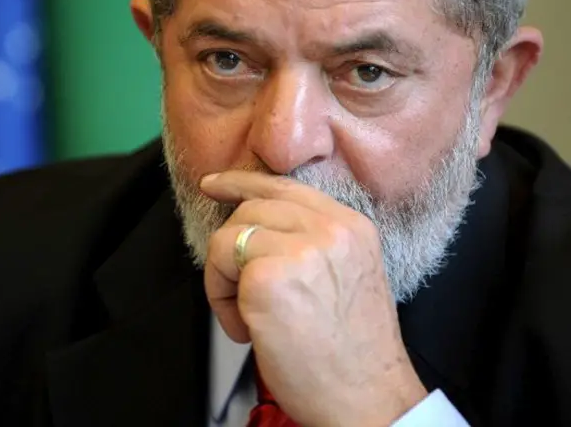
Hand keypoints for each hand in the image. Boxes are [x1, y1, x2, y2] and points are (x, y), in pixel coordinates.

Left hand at [200, 170, 426, 426]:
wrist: (368, 400)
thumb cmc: (353, 353)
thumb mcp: (346, 277)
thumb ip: (310, 243)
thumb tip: (255, 229)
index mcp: (350, 227)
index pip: (283, 187)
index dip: (241, 182)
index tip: (214, 185)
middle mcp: (330, 231)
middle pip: (250, 210)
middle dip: (232, 250)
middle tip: (243, 294)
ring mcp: (300, 251)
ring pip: (227, 238)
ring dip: (224, 280)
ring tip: (249, 317)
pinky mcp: (269, 279)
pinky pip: (219, 269)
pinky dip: (221, 303)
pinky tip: (249, 331)